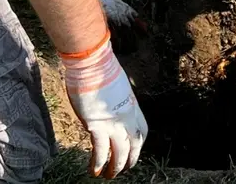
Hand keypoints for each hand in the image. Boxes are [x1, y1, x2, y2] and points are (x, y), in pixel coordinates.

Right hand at [61, 32, 147, 177]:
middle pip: (134, 144)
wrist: (93, 63)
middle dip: (130, 159)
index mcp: (133, 106)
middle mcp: (128, 116)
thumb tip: (109, 106)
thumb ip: (116, 100)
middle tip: (123, 169)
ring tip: (109, 175)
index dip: (138, 143)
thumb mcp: (117, 87)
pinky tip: (94, 170)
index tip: (133, 151)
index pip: (142, 130)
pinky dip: (99, 162)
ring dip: (115, 166)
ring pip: (120, 152)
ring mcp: (114, 122)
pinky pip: (101, 150)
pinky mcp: (98, 125)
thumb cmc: (101, 69)